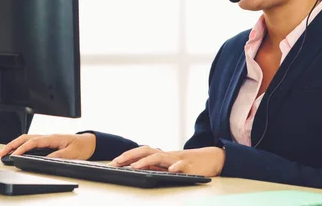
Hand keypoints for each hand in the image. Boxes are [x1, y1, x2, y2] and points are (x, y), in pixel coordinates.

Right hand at [0, 133, 96, 159]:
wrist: (89, 142)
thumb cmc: (82, 146)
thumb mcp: (72, 153)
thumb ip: (58, 155)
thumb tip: (45, 159)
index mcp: (53, 138)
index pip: (33, 142)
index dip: (22, 149)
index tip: (14, 155)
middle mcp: (48, 137)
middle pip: (26, 138)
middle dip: (12, 144)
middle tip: (1, 153)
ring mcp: (47, 139)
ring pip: (27, 139)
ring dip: (15, 144)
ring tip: (4, 152)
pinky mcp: (47, 143)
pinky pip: (31, 142)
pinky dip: (21, 146)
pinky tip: (16, 150)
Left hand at [109, 146, 225, 176]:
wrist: (208, 160)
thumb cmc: (184, 164)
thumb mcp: (165, 166)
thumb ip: (152, 166)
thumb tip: (134, 168)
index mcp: (159, 155)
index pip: (140, 152)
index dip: (126, 156)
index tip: (113, 163)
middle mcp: (165, 155)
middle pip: (145, 150)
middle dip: (130, 156)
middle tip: (117, 163)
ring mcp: (176, 159)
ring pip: (160, 157)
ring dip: (146, 161)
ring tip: (134, 167)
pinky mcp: (189, 166)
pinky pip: (182, 166)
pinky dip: (176, 167)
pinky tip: (170, 170)